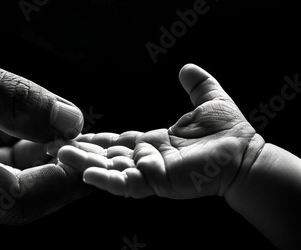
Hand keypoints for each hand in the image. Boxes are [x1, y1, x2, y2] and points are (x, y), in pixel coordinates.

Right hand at [58, 64, 264, 198]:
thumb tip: (186, 68)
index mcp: (153, 142)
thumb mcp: (209, 101)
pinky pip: (128, 184)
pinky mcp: (158, 183)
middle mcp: (147, 159)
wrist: (247, 153)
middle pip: (106, 156)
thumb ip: (196, 85)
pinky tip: (87, 173)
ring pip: (111, 170)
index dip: (94, 138)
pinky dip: (107, 180)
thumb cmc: (230, 132)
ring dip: (85, 163)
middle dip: (80, 151)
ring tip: (60, 155)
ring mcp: (151, 172)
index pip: (116, 140)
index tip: (71, 133)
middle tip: (54, 146)